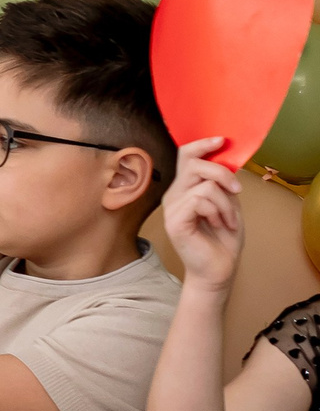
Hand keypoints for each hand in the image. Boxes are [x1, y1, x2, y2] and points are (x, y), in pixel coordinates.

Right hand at [161, 137, 242, 293]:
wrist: (218, 269)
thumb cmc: (223, 239)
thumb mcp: (228, 203)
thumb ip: (222, 183)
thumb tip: (226, 160)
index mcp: (185, 188)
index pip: (186, 156)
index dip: (202, 144)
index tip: (222, 140)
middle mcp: (174, 195)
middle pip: (194, 163)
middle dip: (222, 173)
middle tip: (237, 190)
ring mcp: (172, 208)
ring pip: (204, 184)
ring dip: (226, 203)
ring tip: (228, 220)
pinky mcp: (175, 221)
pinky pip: (200, 200)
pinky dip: (218, 212)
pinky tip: (219, 225)